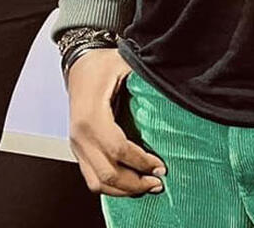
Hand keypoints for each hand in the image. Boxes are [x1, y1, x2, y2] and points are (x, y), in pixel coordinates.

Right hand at [66, 49, 165, 197]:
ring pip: (97, 182)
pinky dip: (112, 186)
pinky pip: (92, 177)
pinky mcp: (78, 150)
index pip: (118, 150)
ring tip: (146, 186)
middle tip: (158, 182)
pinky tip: (131, 183)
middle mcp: (80, 135)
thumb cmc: (102, 64)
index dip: (142, 162)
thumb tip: (176, 95)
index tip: (162, 167)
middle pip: (107, 174)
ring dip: (123, 190)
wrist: (79, 63)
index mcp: (91, 116)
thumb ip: (146, 81)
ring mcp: (76, 145)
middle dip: (135, 184)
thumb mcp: (126, 65)